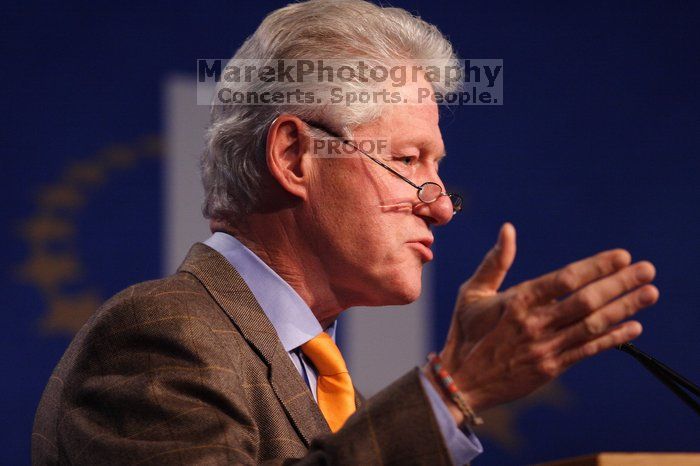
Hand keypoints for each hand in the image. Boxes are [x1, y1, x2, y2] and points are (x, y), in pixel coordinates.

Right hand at [431, 223, 658, 416]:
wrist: (461, 382)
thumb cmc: (465, 333)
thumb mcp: (472, 293)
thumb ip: (495, 262)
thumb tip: (508, 229)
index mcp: (516, 301)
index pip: (564, 280)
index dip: (596, 267)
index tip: (622, 256)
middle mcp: (533, 323)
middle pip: (586, 300)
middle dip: (620, 283)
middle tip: (647, 269)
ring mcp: (544, 347)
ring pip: (592, 325)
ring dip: (624, 308)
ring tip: (650, 293)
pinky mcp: (550, 368)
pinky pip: (588, 351)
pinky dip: (613, 339)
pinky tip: (634, 326)